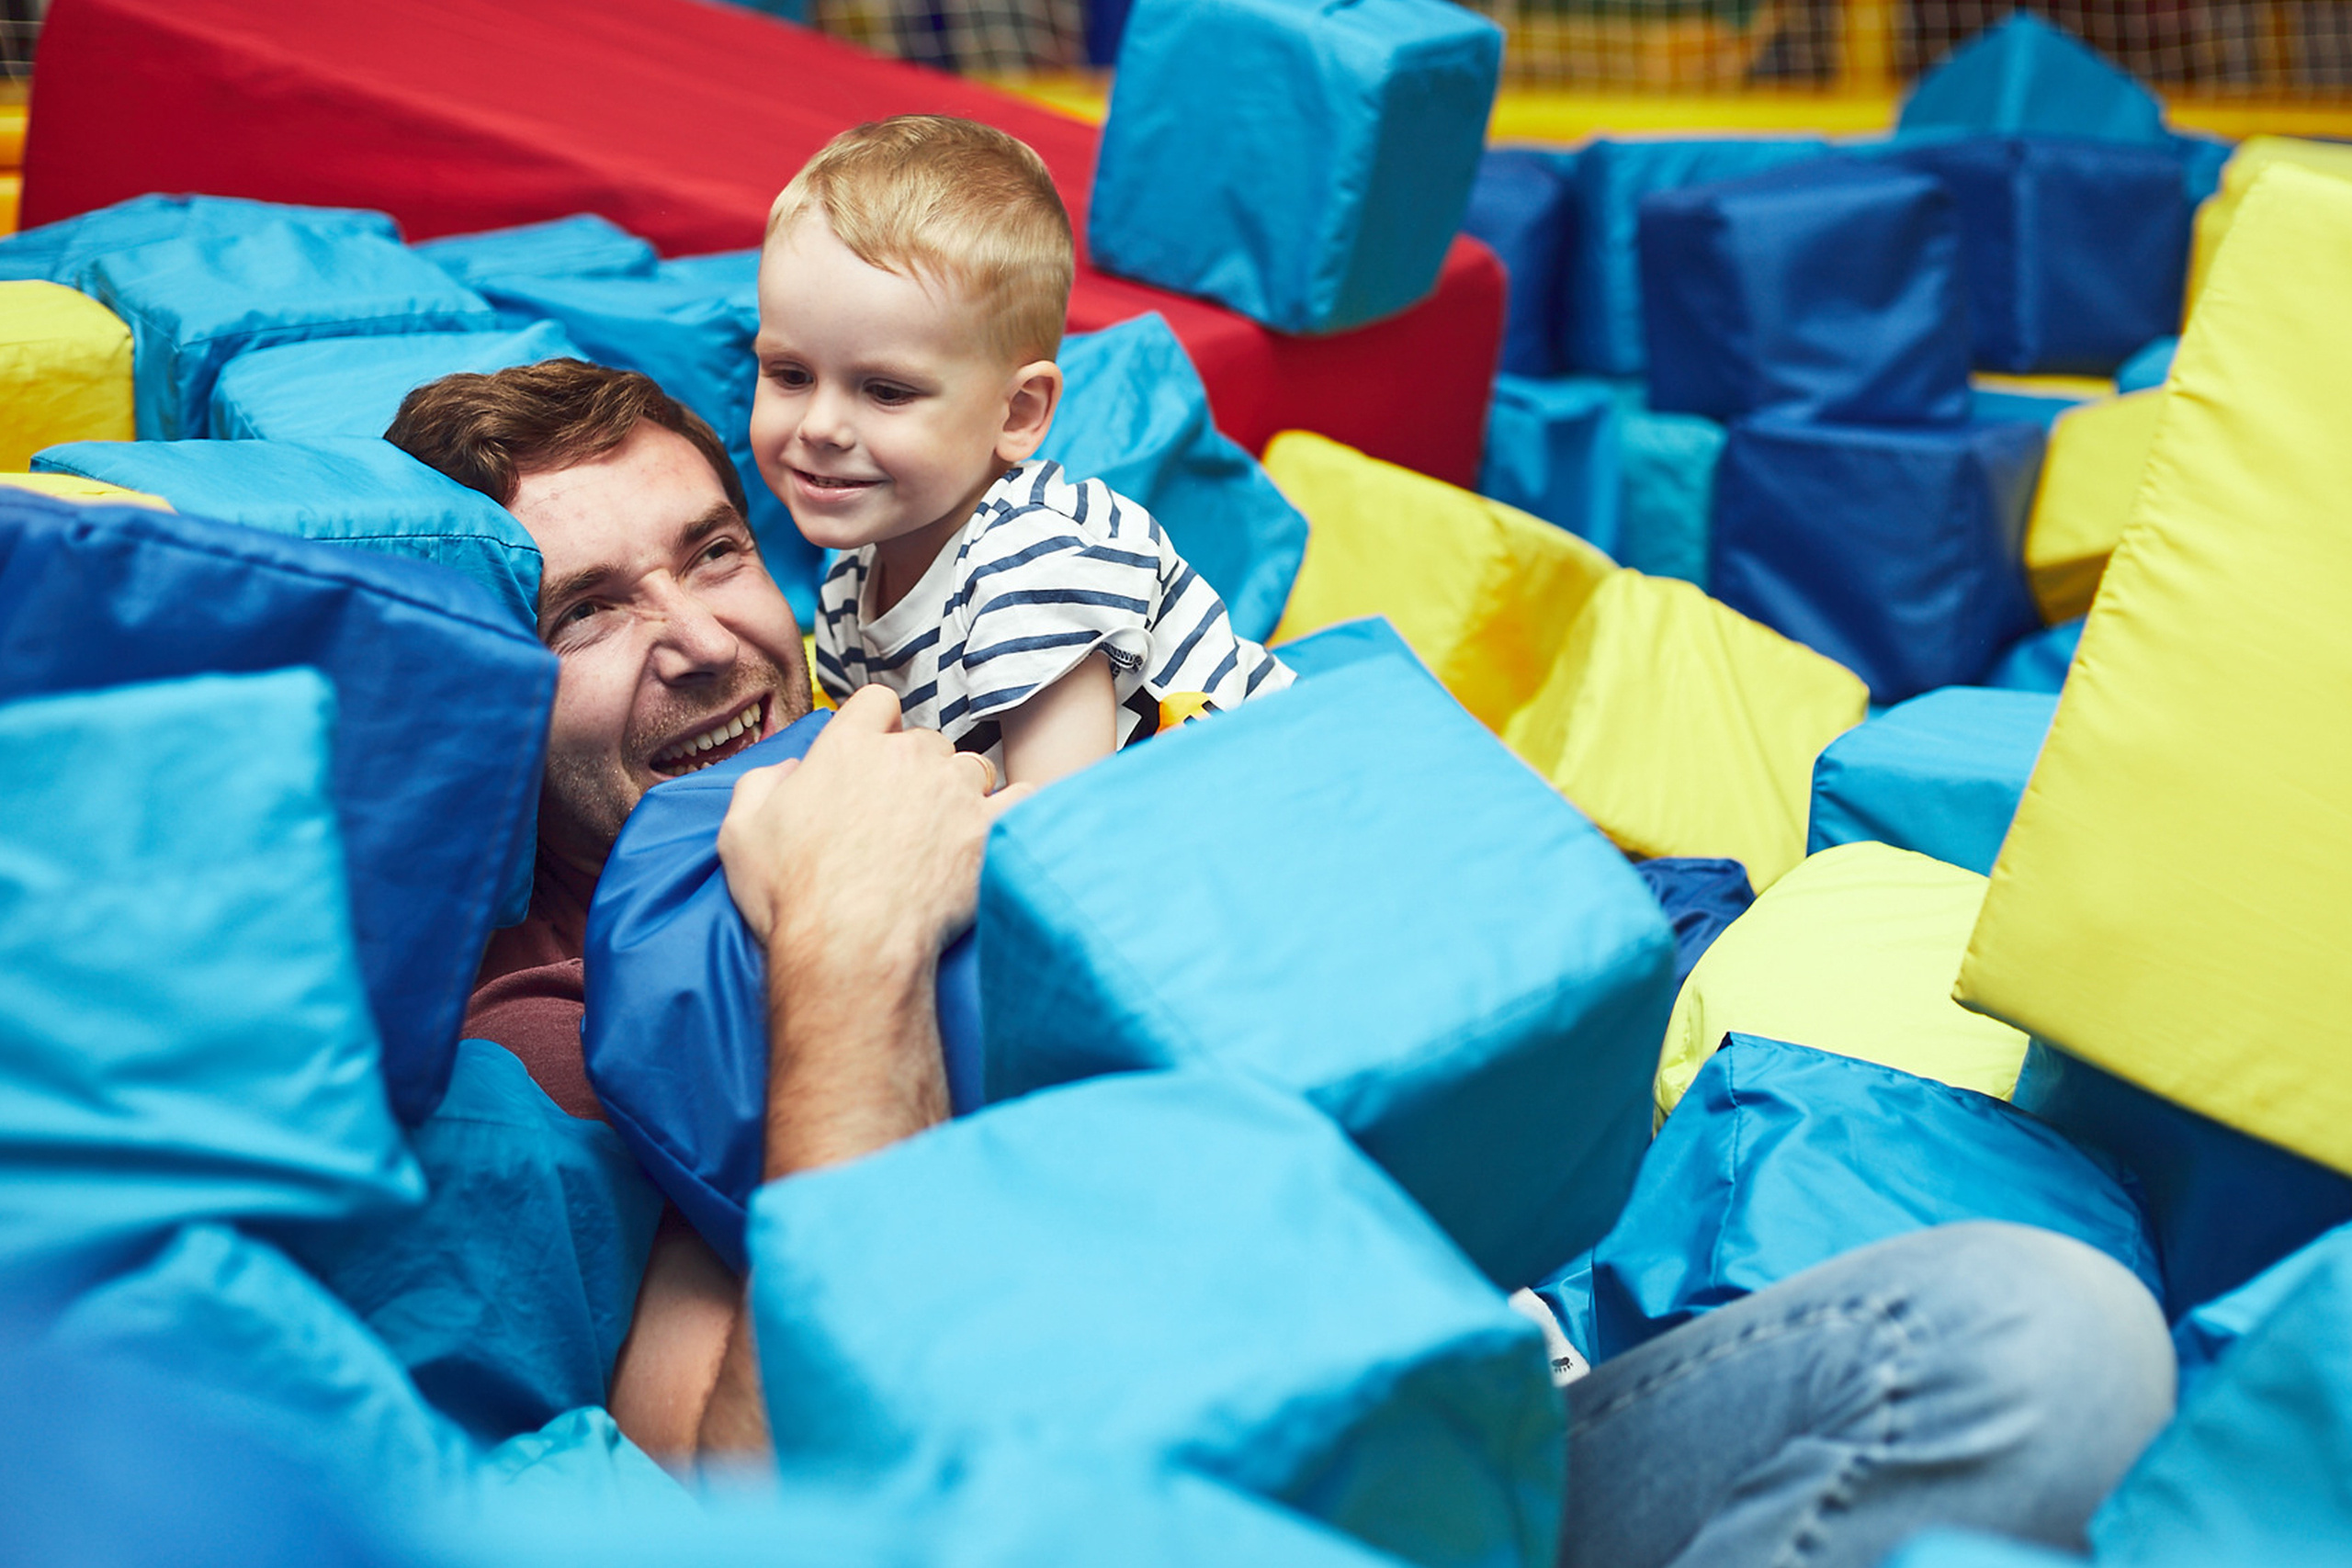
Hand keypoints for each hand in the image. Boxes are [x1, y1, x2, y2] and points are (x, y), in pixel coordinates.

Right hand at [717, 684, 1028, 955]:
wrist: (850, 946)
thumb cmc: (792, 895)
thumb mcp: (741, 833)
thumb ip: (760, 785)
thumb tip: (788, 772)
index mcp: (848, 746)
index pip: (877, 702)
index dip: (878, 726)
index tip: (875, 755)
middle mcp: (907, 756)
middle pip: (927, 740)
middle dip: (919, 769)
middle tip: (904, 813)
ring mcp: (953, 790)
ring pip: (973, 767)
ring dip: (963, 790)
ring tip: (945, 831)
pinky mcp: (988, 830)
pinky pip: (1022, 799)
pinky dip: (1016, 810)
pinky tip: (1003, 828)